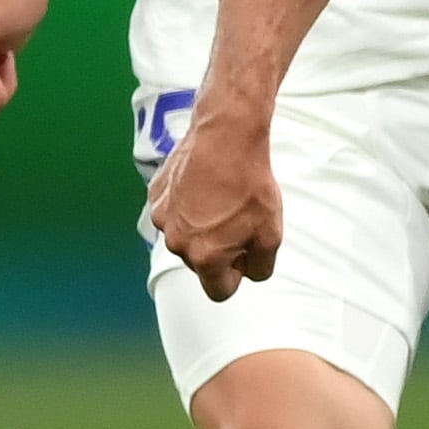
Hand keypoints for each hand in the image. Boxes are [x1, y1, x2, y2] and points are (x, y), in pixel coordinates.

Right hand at [148, 107, 282, 300]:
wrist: (226, 137)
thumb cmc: (250, 185)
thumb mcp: (271, 234)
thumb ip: (260, 266)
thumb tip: (249, 274)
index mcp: (204, 257)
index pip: (219, 291)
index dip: (237, 275)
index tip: (246, 253)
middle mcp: (176, 242)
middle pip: (200, 263)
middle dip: (218, 249)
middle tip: (238, 219)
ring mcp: (162, 217)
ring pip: (185, 236)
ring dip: (201, 227)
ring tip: (223, 200)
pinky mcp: (156, 195)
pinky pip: (174, 212)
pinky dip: (188, 205)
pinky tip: (206, 186)